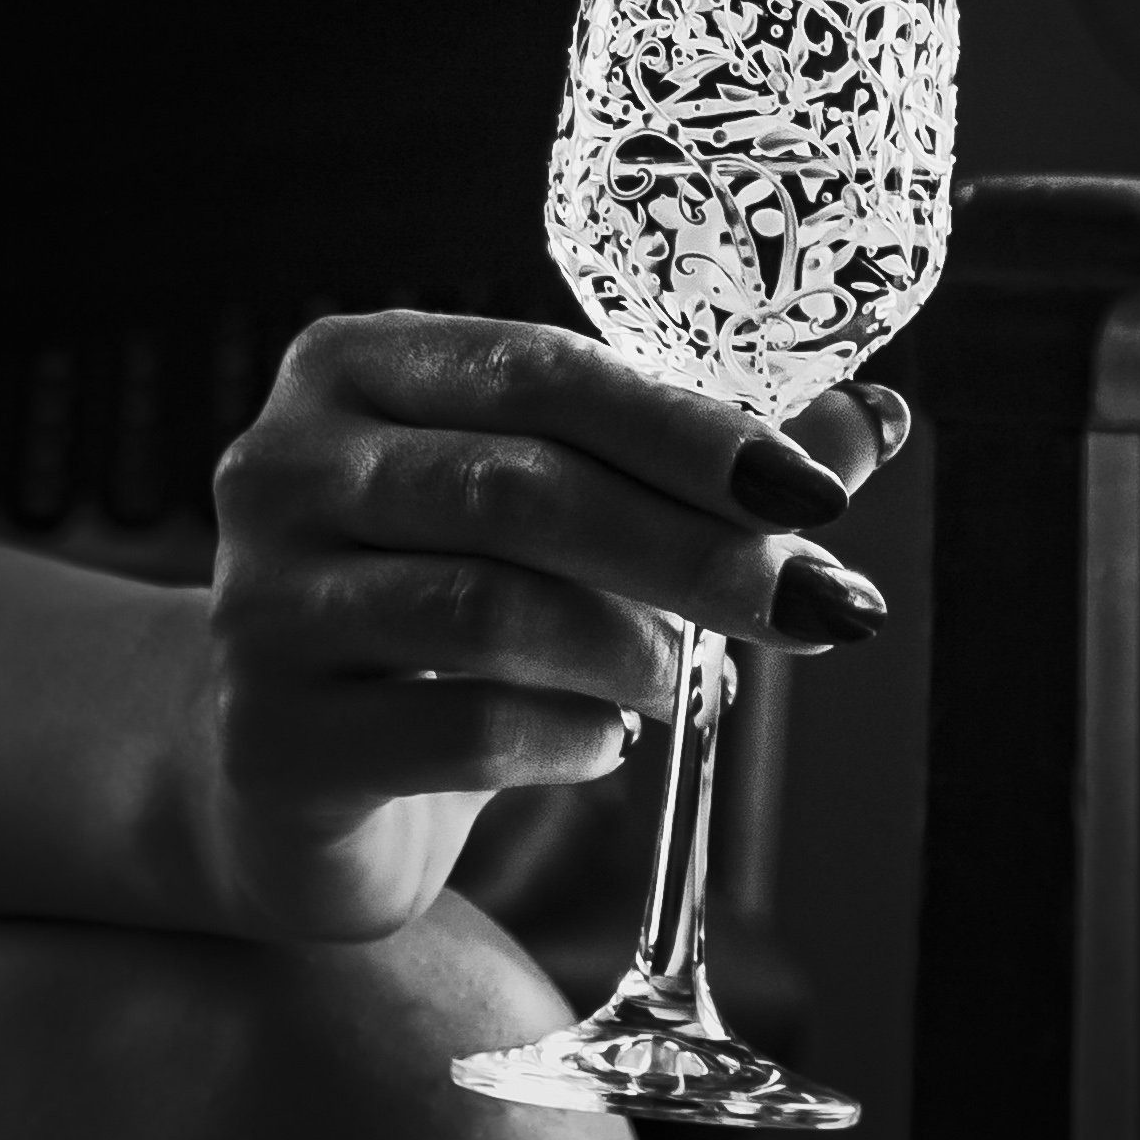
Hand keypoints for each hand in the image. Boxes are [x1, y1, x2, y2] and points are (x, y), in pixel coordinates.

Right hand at [181, 312, 901, 947]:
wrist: (282, 775)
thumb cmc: (439, 610)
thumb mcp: (555, 512)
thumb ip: (700, 464)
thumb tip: (878, 420)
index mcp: (352, 364)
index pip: (541, 371)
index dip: (689, 429)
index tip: (819, 491)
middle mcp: (281, 464)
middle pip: (520, 489)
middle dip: (693, 550)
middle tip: (812, 603)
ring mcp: (261, 601)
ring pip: (490, 610)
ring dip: (632, 646)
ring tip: (684, 673)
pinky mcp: (274, 737)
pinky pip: (462, 731)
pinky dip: (570, 740)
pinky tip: (605, 743)